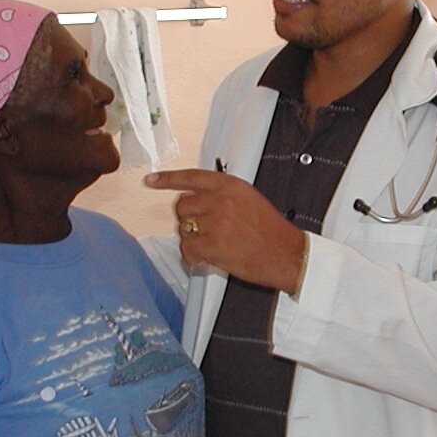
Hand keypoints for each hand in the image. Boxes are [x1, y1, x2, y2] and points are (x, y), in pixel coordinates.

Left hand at [145, 168, 307, 293]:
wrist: (286, 254)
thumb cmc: (270, 231)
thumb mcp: (249, 199)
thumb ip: (222, 195)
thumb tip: (196, 202)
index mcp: (230, 185)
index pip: (191, 177)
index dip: (167, 179)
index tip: (150, 181)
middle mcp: (220, 200)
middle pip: (181, 206)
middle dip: (188, 220)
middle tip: (206, 231)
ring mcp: (215, 222)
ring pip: (183, 229)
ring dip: (192, 239)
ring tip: (214, 245)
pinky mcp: (212, 245)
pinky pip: (187, 249)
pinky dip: (193, 257)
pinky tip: (208, 258)